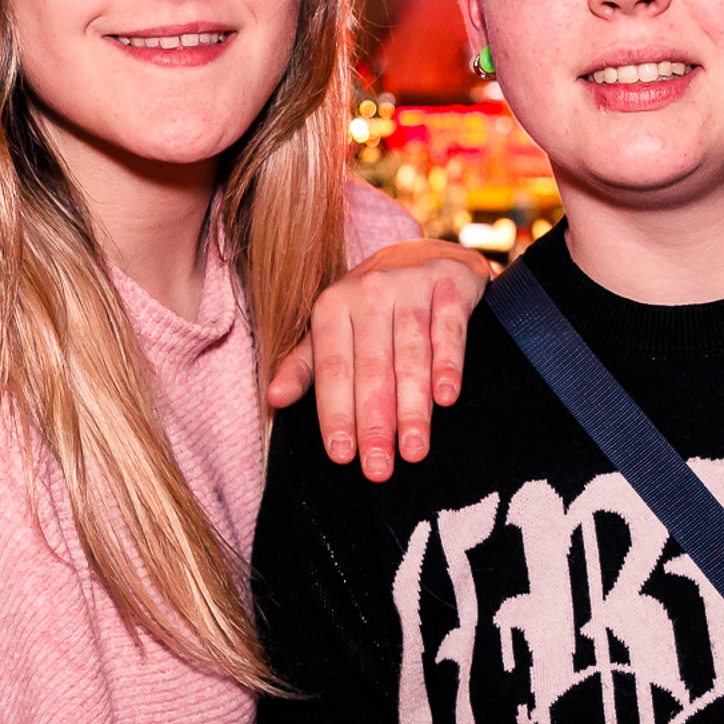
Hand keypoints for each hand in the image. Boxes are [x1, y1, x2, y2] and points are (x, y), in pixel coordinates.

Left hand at [266, 240, 492, 480]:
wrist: (426, 254)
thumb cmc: (372, 306)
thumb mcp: (333, 330)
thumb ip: (305, 366)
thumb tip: (273, 398)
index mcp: (333, 305)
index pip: (333, 369)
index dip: (336, 413)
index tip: (342, 456)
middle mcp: (369, 291)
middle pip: (372, 368)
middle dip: (375, 423)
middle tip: (379, 468)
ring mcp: (411, 285)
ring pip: (411, 356)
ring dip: (413, 407)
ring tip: (414, 450)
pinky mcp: (450, 283)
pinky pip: (449, 331)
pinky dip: (448, 365)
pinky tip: (446, 399)